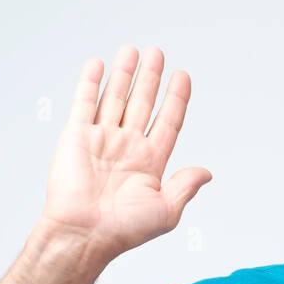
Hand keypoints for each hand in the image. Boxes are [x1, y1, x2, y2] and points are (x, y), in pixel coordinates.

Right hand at [40, 44, 211, 258]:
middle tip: (157, 53)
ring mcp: (101, 139)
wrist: (84, 232)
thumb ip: (185, 186)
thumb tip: (206, 173)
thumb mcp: (166, 210)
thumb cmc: (124, 229)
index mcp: (150, 162)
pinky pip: (84, 103)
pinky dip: (91, 83)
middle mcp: (127, 147)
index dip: (176, 99)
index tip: (183, 76)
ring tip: (133, 51)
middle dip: (151, 78)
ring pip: (116, 98)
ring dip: (124, 74)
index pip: (167, 122)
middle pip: (142, 103)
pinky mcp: (76, 136)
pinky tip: (99, 65)